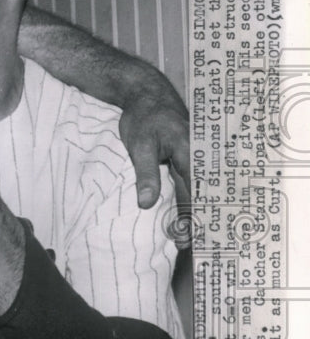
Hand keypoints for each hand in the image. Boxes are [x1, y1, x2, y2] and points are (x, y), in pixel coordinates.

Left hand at [118, 83, 190, 245]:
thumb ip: (146, 174)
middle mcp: (198, 157)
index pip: (195, 195)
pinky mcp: (188, 157)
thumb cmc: (142, 117)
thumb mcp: (139, 145)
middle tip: (180, 244)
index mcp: (190, 155)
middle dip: (193, 220)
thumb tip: (146, 204)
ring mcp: (195, 156)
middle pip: (199, 196)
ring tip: (181, 236)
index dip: (191, 219)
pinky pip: (190, 182)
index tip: (183, 238)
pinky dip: (187, 199)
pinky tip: (182, 214)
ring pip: (196, 190)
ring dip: (191, 212)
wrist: (146, 94)